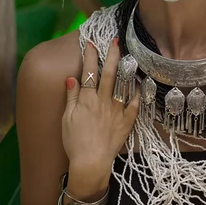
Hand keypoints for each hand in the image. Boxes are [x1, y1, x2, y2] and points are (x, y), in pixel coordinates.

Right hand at [62, 39, 139, 197]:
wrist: (90, 163)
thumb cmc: (75, 142)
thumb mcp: (67, 119)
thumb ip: (71, 97)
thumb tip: (71, 78)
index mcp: (87, 99)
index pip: (88, 72)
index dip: (89, 55)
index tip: (91, 42)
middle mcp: (103, 101)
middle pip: (109, 73)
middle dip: (112, 55)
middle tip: (115, 41)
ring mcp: (117, 111)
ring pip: (123, 85)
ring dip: (126, 69)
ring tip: (129, 56)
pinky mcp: (126, 121)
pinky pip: (134, 104)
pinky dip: (136, 93)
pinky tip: (138, 84)